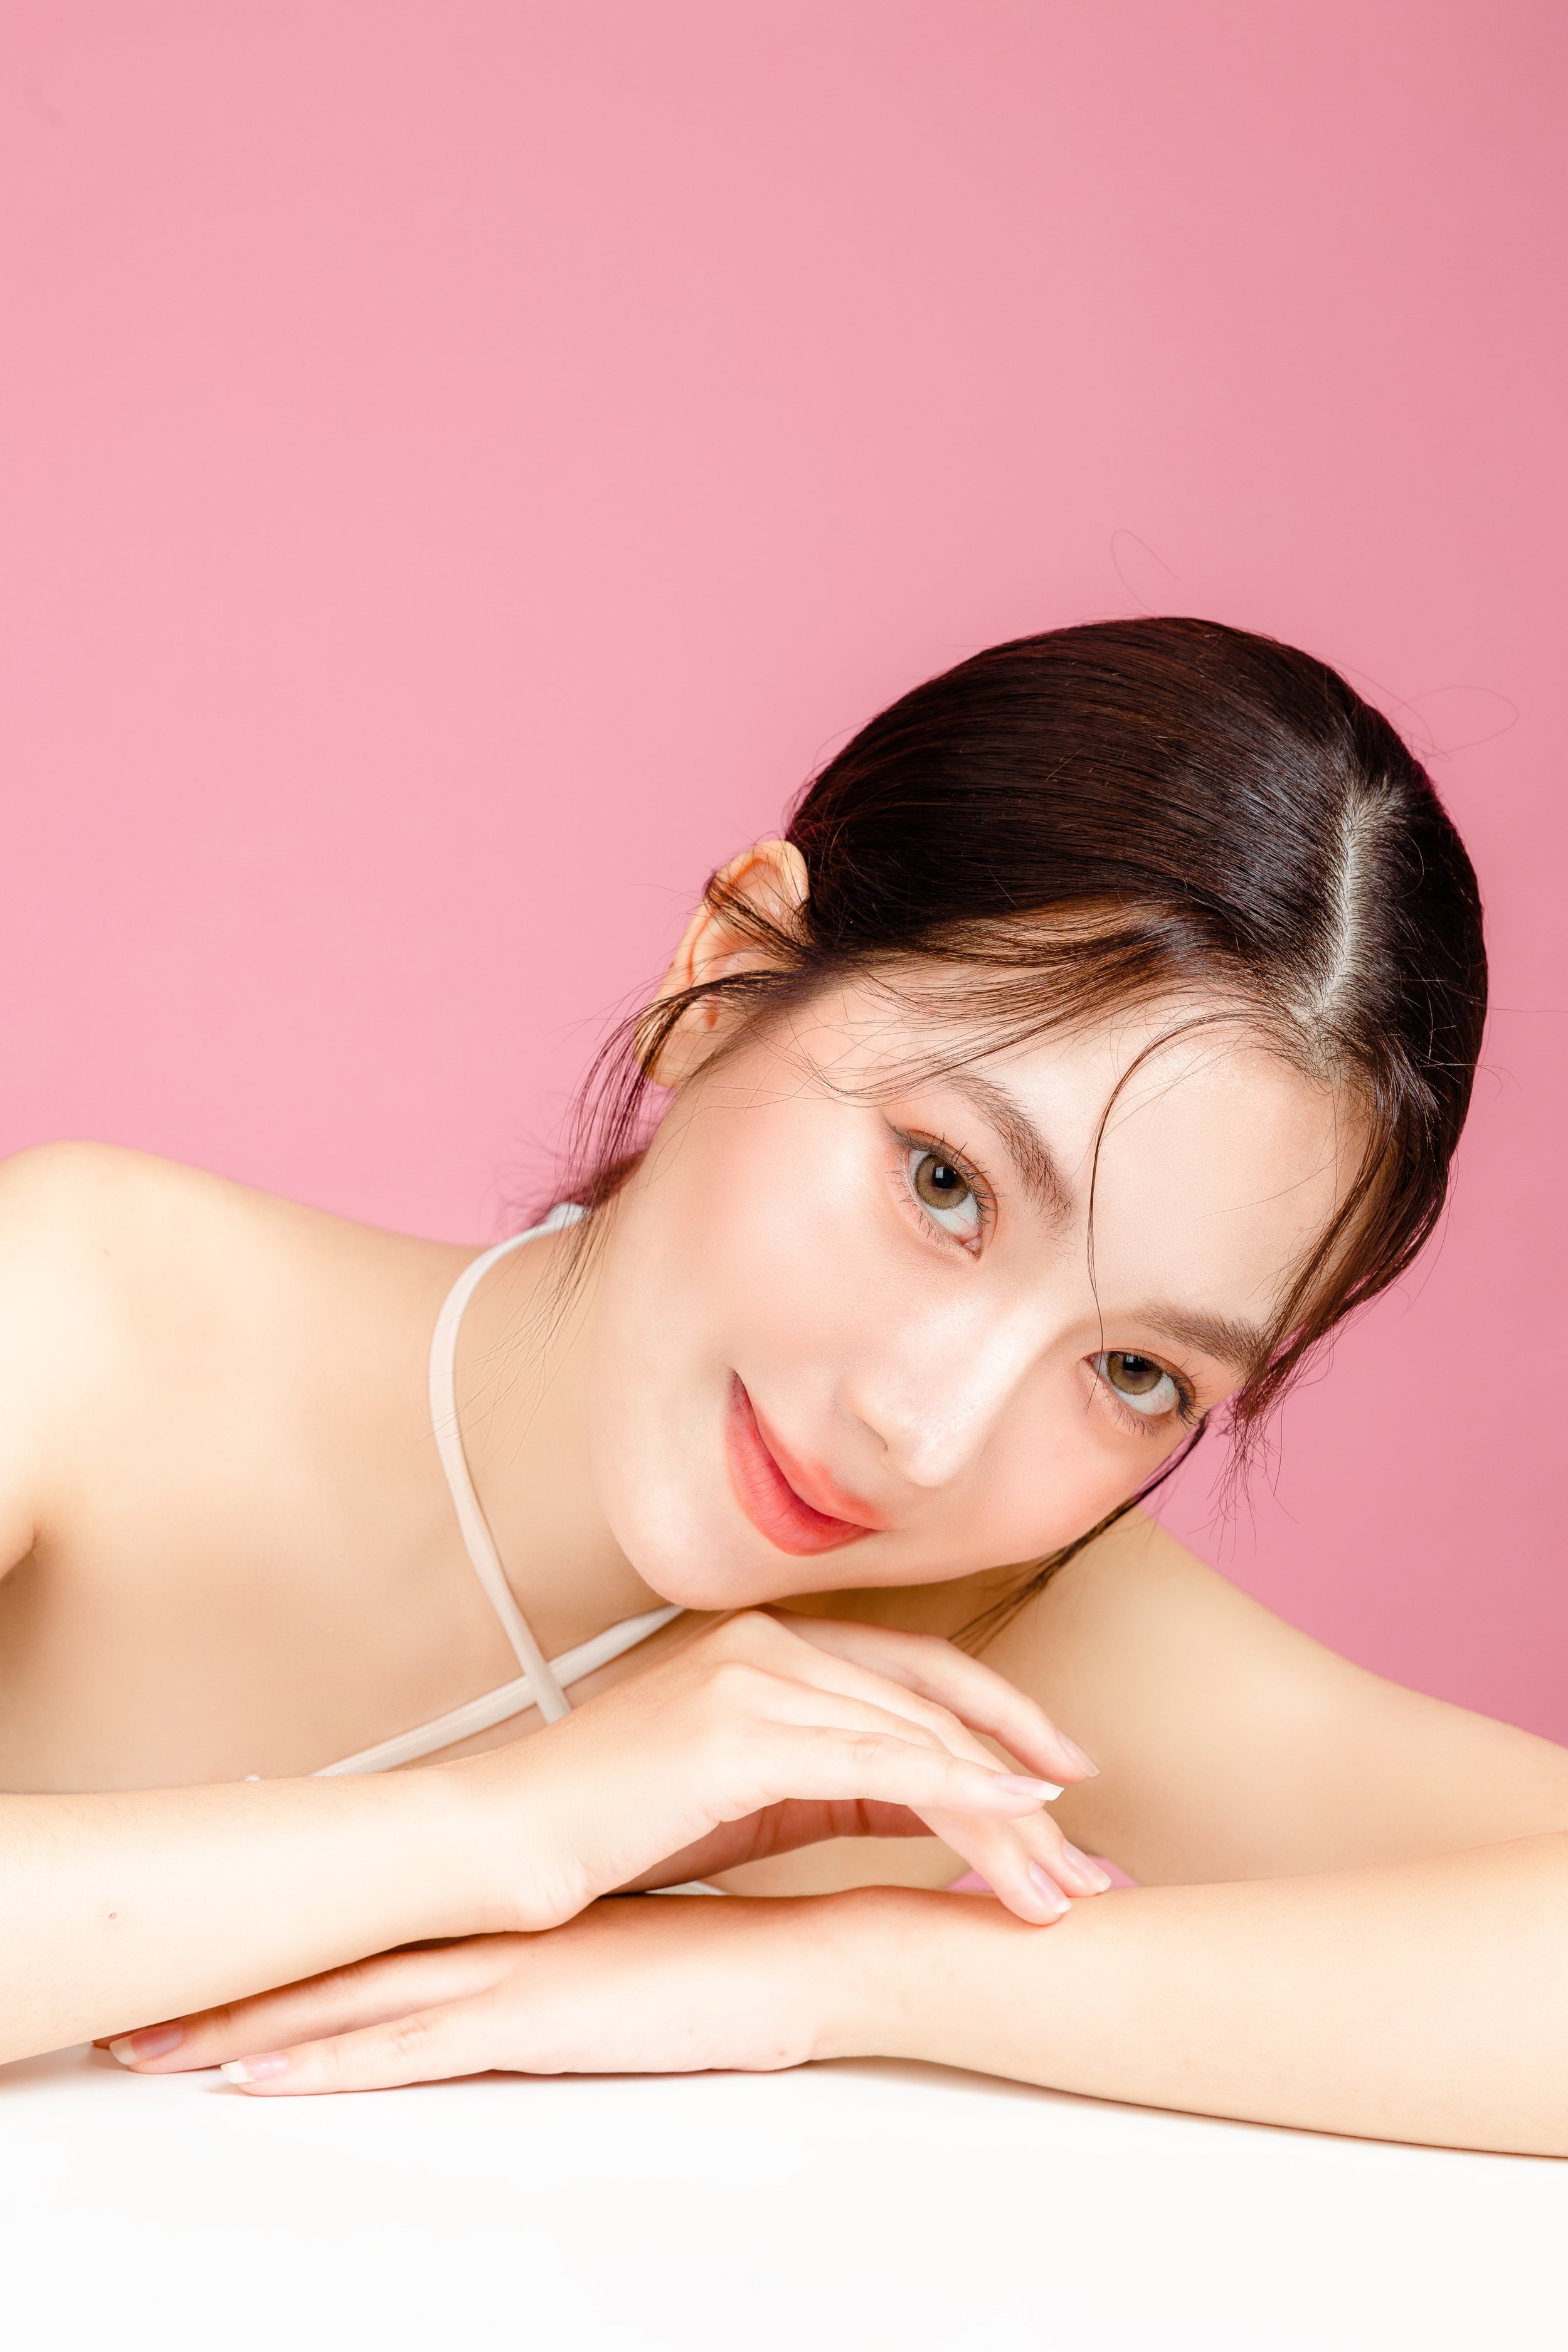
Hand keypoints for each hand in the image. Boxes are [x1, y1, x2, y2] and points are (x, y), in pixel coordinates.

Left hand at [109, 1893, 890, 2092]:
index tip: (225, 1959)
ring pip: (349, 2005)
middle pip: (345, 1964)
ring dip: (252, 2030)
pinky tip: (258, 2081)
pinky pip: (399, 2049)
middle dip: (241, 1990)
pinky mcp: (529, 2021)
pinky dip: (320, 2064)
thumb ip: (594, 1969)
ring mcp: (509, 1978)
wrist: (816, 1965)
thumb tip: (560, 1985)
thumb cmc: (750, 1970)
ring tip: (164, 2051)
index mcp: (525, 1924)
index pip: (389, 1934)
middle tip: (145, 2017)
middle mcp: (502, 1941)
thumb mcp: (651, 1970)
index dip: (301, 1950)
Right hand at [460, 1609, 1108, 1928]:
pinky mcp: (738, 1729)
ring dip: (1003, 1811)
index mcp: (767, 1645)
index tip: (1061, 1773)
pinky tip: (1012, 1818)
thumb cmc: (611, 1826)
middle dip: (1021, 1775)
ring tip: (1061, 1878)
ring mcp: (752, 1676)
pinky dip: (956, 1788)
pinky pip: (875, 1759)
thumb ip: (834, 1781)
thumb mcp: (747, 1798)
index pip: (913, 1673)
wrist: (498, 1843)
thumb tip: (929, 1800)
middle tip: (1087, 1846)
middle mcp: (767, 1642)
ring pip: (916, 1737)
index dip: (999, 1716)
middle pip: (930, 1704)